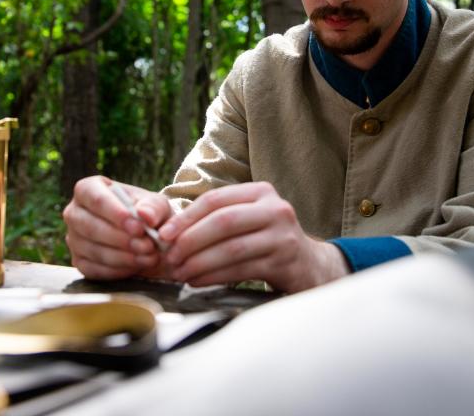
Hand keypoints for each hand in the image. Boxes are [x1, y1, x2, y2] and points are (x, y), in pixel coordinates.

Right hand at [63, 176, 172, 279]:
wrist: (146, 236)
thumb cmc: (147, 213)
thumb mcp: (156, 205)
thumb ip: (153, 207)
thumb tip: (144, 214)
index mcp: (88, 189)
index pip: (96, 198)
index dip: (116, 213)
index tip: (139, 227)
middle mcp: (75, 213)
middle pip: (90, 226)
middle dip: (122, 239)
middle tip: (148, 246)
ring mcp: (74, 238)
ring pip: (93, 250)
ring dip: (124, 257)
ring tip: (149, 257)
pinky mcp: (79, 261)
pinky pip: (94, 269)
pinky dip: (118, 270)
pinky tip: (137, 266)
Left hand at [157, 181, 349, 292]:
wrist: (308, 265)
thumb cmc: (267, 241)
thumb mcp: (249, 219)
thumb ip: (217, 219)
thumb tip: (170, 232)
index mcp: (261, 192)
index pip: (216, 199)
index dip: (186, 217)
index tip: (164, 234)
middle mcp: (275, 209)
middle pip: (223, 221)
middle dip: (191, 241)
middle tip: (170, 257)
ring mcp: (282, 236)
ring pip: (231, 248)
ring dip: (200, 263)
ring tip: (181, 273)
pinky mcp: (284, 262)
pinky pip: (241, 270)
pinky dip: (214, 276)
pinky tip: (198, 281)